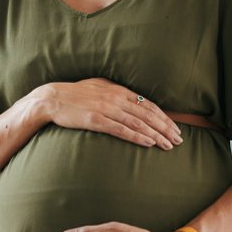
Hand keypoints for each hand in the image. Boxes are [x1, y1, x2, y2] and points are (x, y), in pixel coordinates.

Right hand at [38, 78, 182, 148]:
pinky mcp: (96, 120)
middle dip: (165, 127)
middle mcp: (116, 98)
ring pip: (138, 123)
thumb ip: (116, 91)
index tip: (175, 128)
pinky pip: (121, 130)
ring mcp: (106, 109)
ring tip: (168, 145)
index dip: (164, 117)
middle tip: (179, 139)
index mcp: (118, 90)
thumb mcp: (99, 86)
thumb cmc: (75, 93)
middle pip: (147, 114)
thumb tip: (132, 98)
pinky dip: (137, 136)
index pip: (148, 104)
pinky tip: (149, 143)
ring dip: (156, 134)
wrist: (53, 98)